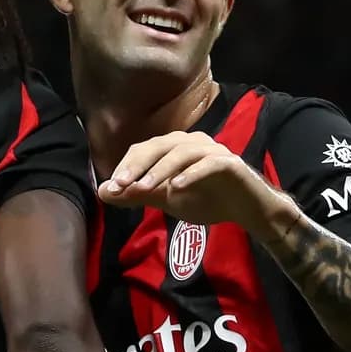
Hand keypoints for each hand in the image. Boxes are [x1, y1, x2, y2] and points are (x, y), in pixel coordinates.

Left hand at [98, 131, 290, 233]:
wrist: (247, 209)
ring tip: (144, 189)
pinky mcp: (230, 164)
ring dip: (160, 170)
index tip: (111, 187)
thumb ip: (138, 194)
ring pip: (182, 153)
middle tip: (120, 184)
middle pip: (160, 145)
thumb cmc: (207, 199)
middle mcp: (193, 142)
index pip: (145, 149)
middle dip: (137, 165)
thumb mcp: (167, 199)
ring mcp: (213, 151)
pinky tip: (177, 188)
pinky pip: (209, 164)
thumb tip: (103, 192)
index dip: (126, 165)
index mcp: (176, 147)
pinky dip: (192, 174)